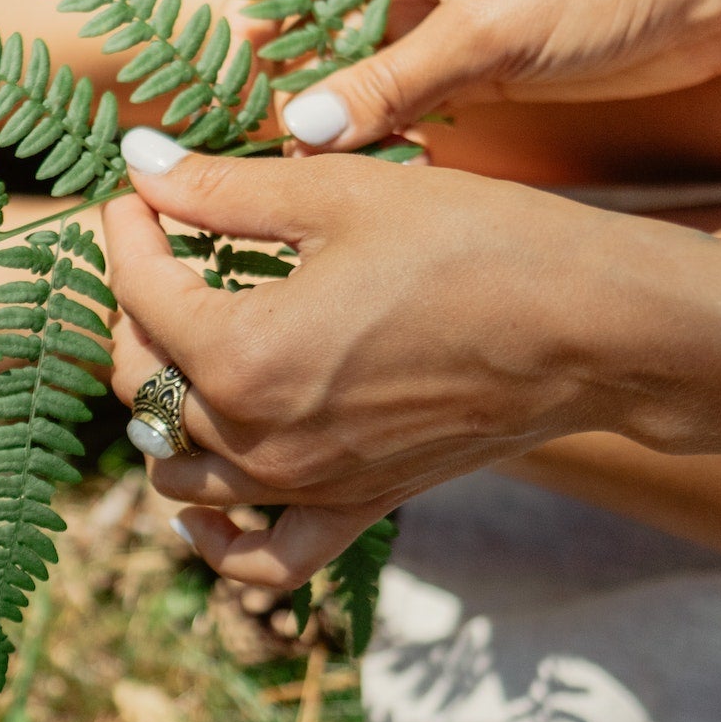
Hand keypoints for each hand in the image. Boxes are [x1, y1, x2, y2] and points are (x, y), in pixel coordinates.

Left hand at [104, 129, 720, 586]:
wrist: (593, 326)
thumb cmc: (474, 244)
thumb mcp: (337, 196)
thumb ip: (222, 188)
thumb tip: (141, 164)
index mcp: (245, 354)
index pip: (141, 291)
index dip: (127, 229)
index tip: (139, 190)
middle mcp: (263, 438)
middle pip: (142, 382)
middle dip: (133, 308)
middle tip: (159, 248)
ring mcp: (309, 485)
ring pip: (180, 471)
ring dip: (158, 409)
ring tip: (178, 344)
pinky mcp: (357, 507)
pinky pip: (261, 558)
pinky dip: (215, 537)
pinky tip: (199, 501)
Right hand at [260, 0, 720, 151]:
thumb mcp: (485, 35)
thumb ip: (387, 84)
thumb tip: (295, 130)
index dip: (249, 33)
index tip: (209, 99)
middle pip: (312, 29)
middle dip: (280, 88)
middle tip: (238, 157)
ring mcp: (435, 18)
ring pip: (352, 73)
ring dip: (328, 122)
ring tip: (284, 181)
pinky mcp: (468, 65)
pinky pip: (397, 102)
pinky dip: (375, 136)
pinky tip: (349, 179)